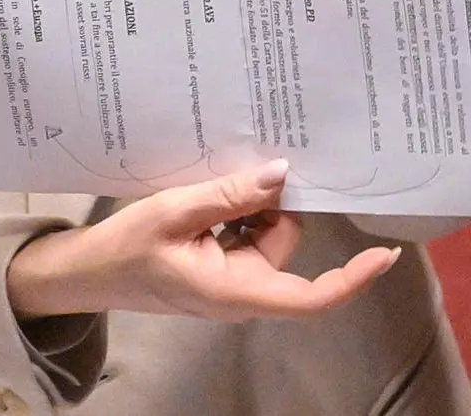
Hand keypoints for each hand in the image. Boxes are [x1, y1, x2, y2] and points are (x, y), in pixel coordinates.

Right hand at [5, 160, 399, 321]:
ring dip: (250, 204)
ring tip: (212, 185)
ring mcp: (232, 278)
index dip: (352, 278)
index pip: (310, 298)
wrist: (84, 273)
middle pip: (287, 245)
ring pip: (268, 233)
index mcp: (236, 292)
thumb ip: (228, 196)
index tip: (386, 254)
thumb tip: (281, 175)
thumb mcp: (173, 213)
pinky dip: (236, 210)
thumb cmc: (124, 249)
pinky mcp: (220, 264)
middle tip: (242, 173)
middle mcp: (243, 290)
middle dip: (274, 206)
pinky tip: (210, 194)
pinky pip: (246, 232)